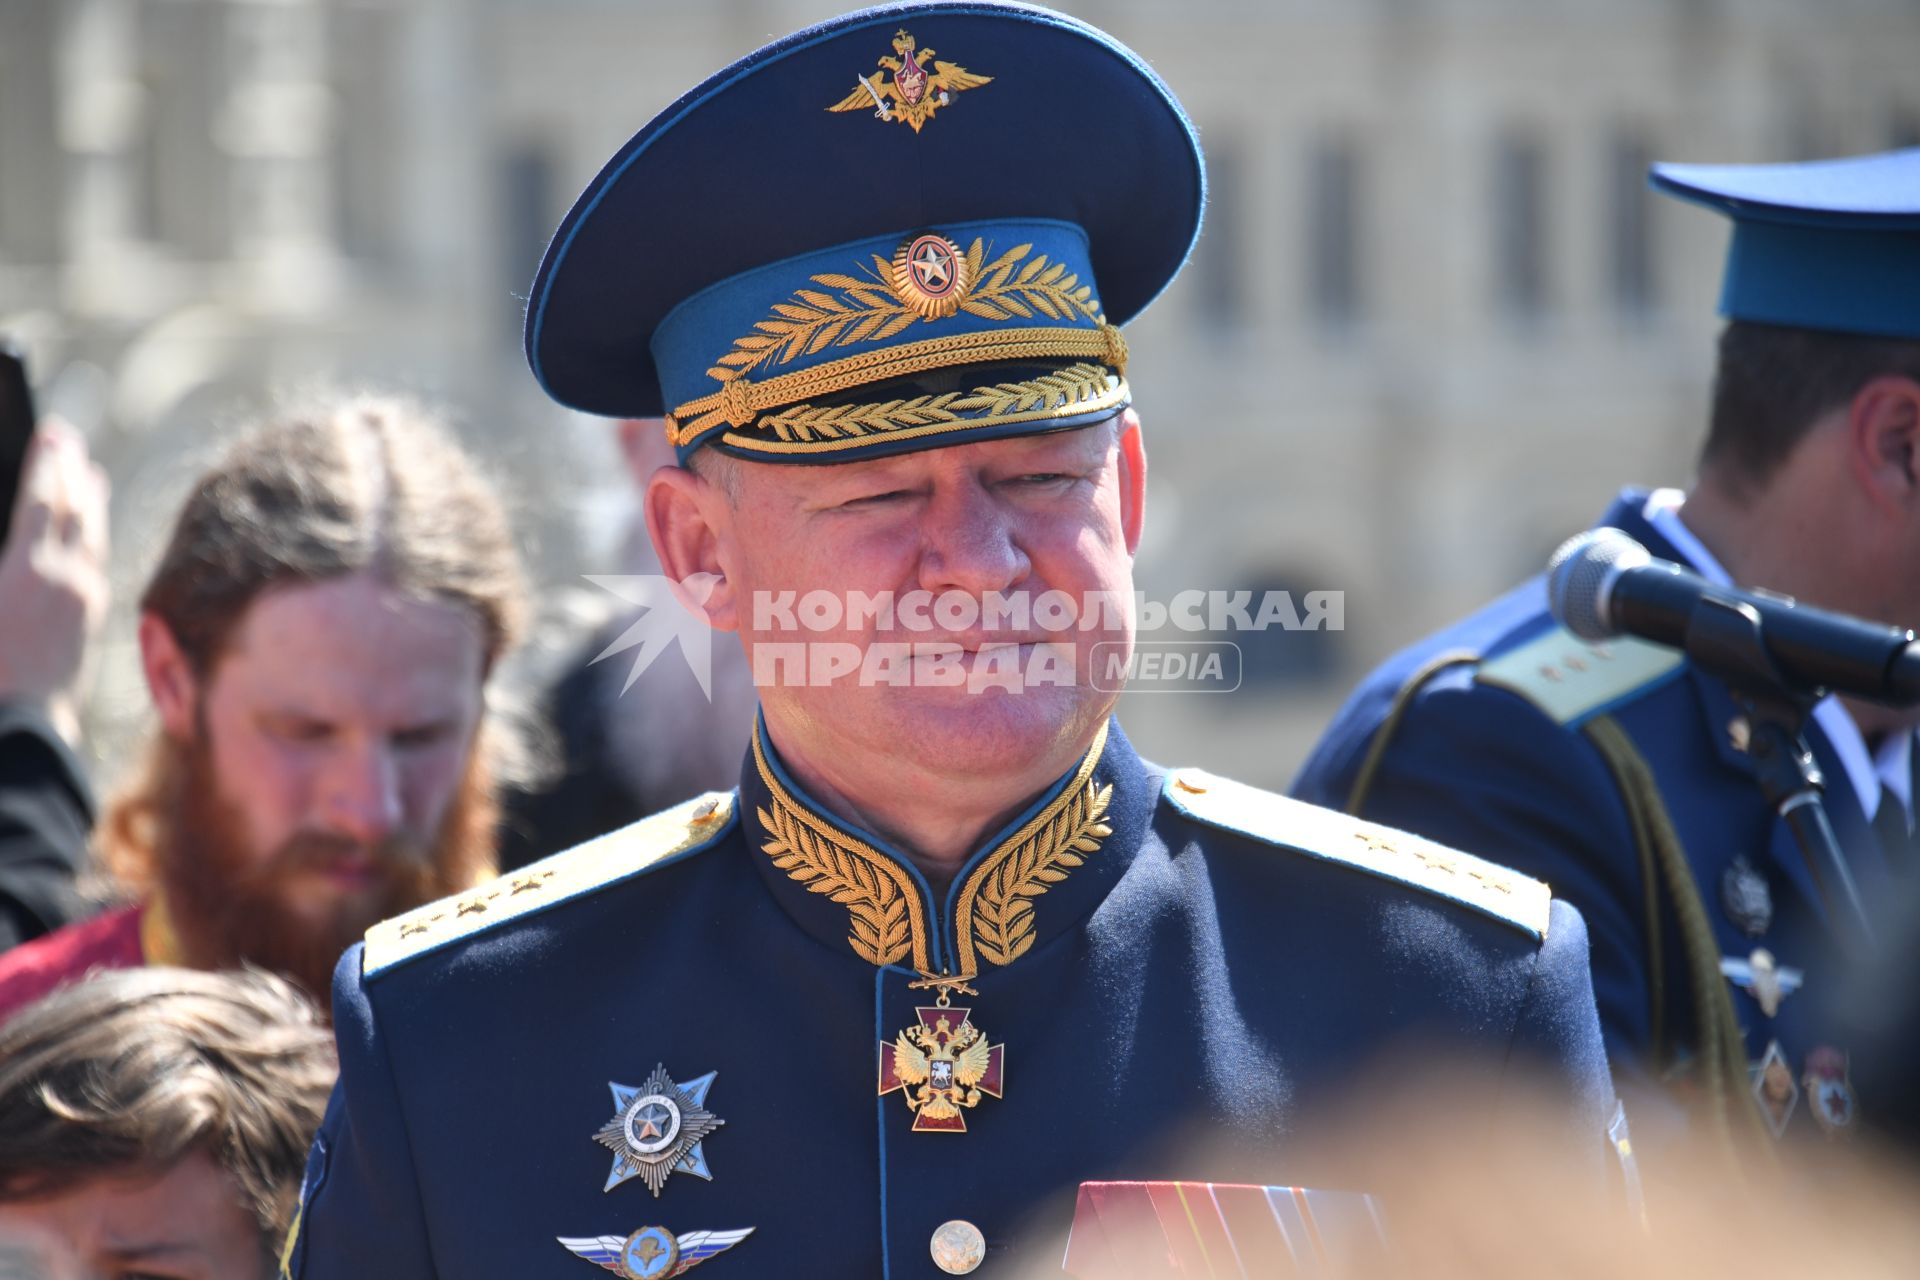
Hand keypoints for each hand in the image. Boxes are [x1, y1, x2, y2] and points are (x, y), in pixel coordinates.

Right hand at [0, 420, 110, 743]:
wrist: (18, 728)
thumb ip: (3, 556)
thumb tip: (19, 525)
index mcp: (29, 571)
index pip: (43, 500)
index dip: (47, 463)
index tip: (52, 432)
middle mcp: (68, 581)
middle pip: (77, 512)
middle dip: (73, 473)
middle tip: (70, 441)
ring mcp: (84, 602)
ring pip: (93, 539)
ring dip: (90, 503)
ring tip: (89, 475)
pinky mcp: (89, 624)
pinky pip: (94, 567)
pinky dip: (92, 539)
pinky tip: (89, 536)